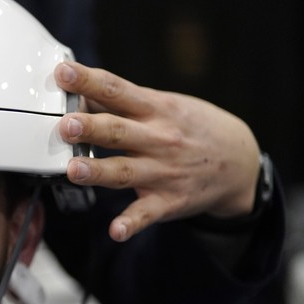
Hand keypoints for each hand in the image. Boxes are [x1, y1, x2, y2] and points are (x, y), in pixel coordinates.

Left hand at [55, 61, 260, 241]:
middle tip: (66, 125)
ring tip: (74, 171)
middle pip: (119, 131)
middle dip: (92, 128)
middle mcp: (158, 139)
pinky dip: (131, 223)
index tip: (63, 72)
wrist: (240, 161)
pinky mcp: (168, 201)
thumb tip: (78, 94)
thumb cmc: (190, 128)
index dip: (88, 81)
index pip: (116, 90)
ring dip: (99, 172)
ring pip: (125, 171)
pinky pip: (146, 214)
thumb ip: (122, 103)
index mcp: (155, 109)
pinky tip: (116, 231)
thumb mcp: (165, 105)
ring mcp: (163, 171)